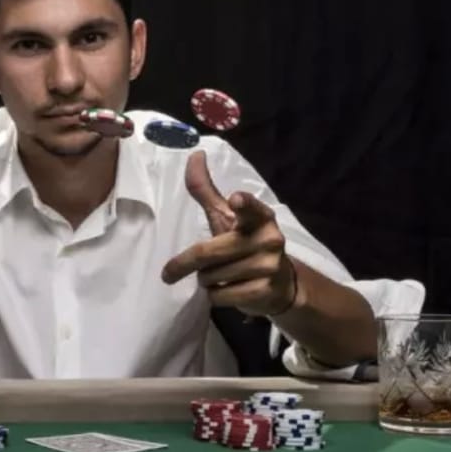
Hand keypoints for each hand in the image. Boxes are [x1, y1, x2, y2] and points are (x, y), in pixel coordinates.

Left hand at [161, 150, 297, 315]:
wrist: (280, 286)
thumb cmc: (245, 243)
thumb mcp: (226, 216)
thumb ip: (206, 190)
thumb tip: (194, 154)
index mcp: (260, 216)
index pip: (251, 208)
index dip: (244, 204)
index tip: (236, 199)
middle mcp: (269, 239)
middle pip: (207, 252)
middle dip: (186, 264)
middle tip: (171, 272)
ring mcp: (269, 266)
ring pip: (210, 277)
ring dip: (204, 280)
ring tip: (219, 276)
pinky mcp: (265, 291)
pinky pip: (220, 296)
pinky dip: (215, 296)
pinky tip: (229, 290)